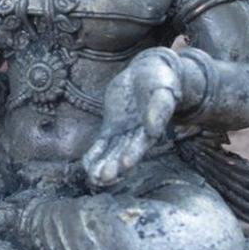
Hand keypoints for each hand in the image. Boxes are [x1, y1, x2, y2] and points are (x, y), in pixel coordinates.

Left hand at [82, 48, 182, 189]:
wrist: (148, 71)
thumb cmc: (159, 80)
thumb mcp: (162, 90)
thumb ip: (158, 108)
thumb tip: (152, 129)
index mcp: (152, 128)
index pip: (141, 144)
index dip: (133, 154)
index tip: (125, 165)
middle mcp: (137, 134)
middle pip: (124, 153)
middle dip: (114, 166)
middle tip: (103, 178)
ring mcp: (123, 131)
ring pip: (112, 152)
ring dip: (103, 165)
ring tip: (94, 178)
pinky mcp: (112, 126)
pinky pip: (102, 144)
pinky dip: (95, 154)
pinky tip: (87, 165)